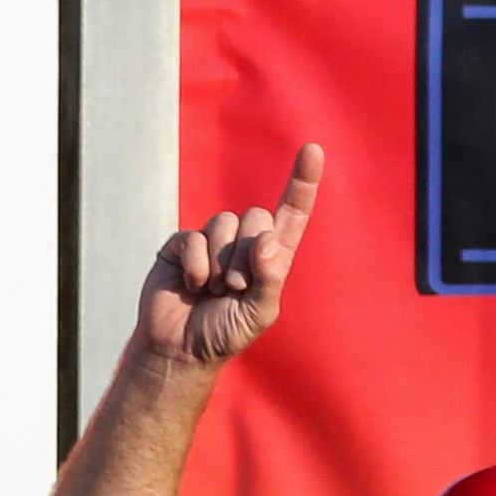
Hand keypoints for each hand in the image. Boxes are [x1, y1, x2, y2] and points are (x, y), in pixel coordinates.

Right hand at [142, 145, 319, 372]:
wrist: (180, 346)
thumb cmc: (225, 333)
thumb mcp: (259, 313)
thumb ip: (270, 279)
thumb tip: (270, 242)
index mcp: (273, 259)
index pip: (292, 215)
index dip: (302, 183)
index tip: (314, 149)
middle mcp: (245, 244)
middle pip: (256, 216)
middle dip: (248, 254)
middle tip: (236, 289)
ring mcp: (212, 241)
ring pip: (225, 224)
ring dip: (222, 263)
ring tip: (215, 290)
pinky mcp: (182, 243)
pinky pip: (193, 238)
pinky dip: (197, 266)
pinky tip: (192, 286)